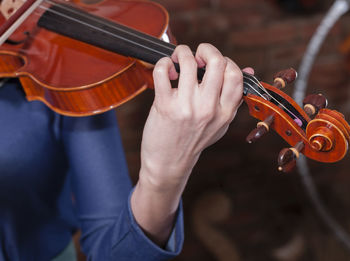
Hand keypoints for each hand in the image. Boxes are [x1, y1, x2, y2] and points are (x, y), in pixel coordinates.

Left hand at [140, 43, 243, 189]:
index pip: (235, 75)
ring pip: (188, 61)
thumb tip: (249, 70)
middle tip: (197, 54)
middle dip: (206, 48)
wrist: (169, 163)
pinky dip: (164, 63)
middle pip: (216, 62)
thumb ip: (233, 98)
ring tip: (178, 59)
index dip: (226, 60)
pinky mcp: (164, 106)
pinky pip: (163, 71)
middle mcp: (208, 109)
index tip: (213, 63)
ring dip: (182, 52)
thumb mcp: (220, 123)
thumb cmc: (194, 141)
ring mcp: (186, 107)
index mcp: (225, 112)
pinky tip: (166, 69)